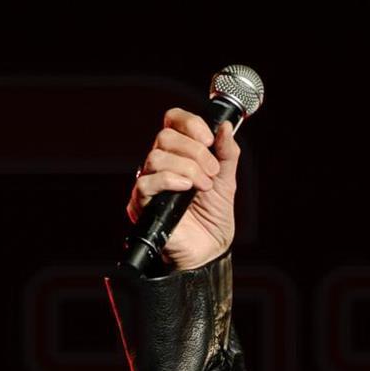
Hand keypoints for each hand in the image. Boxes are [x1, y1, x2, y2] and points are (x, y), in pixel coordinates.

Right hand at [125, 107, 240, 270]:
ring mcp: (149, 183)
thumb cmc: (213, 216)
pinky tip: (186, 189)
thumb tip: (226, 126)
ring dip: (188, 169)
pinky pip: (146, 183)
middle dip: (195, 152)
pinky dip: (170, 181)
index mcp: (179, 153)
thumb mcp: (227, 179)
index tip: (210, 139)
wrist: (210, 249)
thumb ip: (227, 152)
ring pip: (157, 157)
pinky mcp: (142, 205)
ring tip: (204, 187)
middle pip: (165, 137)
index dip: (190, 123)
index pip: (173, 121)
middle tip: (212, 172)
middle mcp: (160, 164)